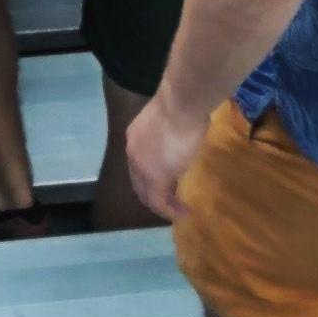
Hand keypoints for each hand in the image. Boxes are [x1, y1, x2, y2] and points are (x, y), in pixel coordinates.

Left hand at [123, 94, 206, 225]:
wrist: (181, 104)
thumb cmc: (181, 105)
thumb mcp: (169, 121)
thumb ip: (169, 133)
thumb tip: (182, 136)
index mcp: (135, 136)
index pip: (138, 164)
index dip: (150, 177)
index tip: (168, 183)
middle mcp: (133, 152)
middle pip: (139, 183)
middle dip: (153, 196)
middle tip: (171, 204)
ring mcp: (142, 167)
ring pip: (147, 195)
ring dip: (164, 206)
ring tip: (179, 211)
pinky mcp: (156, 179)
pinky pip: (159, 202)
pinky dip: (171, 211)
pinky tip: (184, 212)